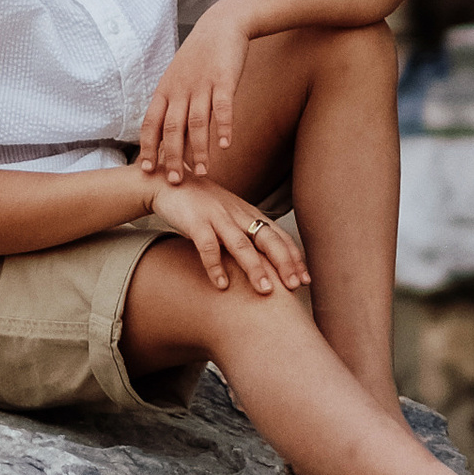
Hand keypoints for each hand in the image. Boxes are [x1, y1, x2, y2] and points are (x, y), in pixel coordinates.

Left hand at [139, 4, 249, 181]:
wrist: (222, 24)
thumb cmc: (200, 57)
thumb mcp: (178, 78)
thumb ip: (173, 106)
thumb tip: (167, 138)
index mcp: (165, 90)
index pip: (151, 123)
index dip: (148, 147)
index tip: (147, 170)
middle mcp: (180, 88)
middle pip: (172, 128)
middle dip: (172, 157)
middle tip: (175, 181)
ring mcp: (202, 84)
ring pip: (197, 122)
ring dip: (199, 150)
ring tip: (204, 172)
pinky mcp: (224, 79)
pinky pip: (223, 107)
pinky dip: (224, 127)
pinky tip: (226, 145)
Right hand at [148, 178, 307, 299]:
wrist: (168, 183)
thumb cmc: (202, 205)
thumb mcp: (229, 216)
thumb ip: (246, 234)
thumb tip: (266, 262)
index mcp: (249, 214)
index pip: (279, 236)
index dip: (293, 258)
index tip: (305, 280)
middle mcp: (238, 214)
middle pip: (268, 239)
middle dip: (284, 263)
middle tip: (295, 286)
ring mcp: (217, 216)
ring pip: (241, 244)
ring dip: (255, 268)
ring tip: (265, 291)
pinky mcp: (195, 221)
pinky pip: (207, 245)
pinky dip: (215, 266)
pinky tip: (222, 285)